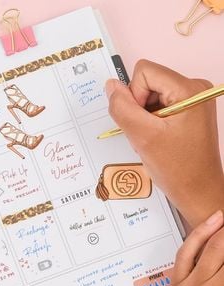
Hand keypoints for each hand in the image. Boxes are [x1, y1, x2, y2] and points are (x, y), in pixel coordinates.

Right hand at [105, 60, 223, 226]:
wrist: (197, 189)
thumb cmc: (177, 168)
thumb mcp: (142, 137)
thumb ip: (122, 108)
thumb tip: (110, 86)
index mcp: (188, 89)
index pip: (144, 72)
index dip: (133, 96)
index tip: (142, 122)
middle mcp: (193, 88)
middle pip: (147, 83)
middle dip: (139, 108)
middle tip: (147, 134)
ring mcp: (191, 100)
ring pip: (150, 96)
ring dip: (144, 118)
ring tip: (154, 139)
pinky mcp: (187, 111)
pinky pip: (157, 107)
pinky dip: (151, 123)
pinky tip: (158, 140)